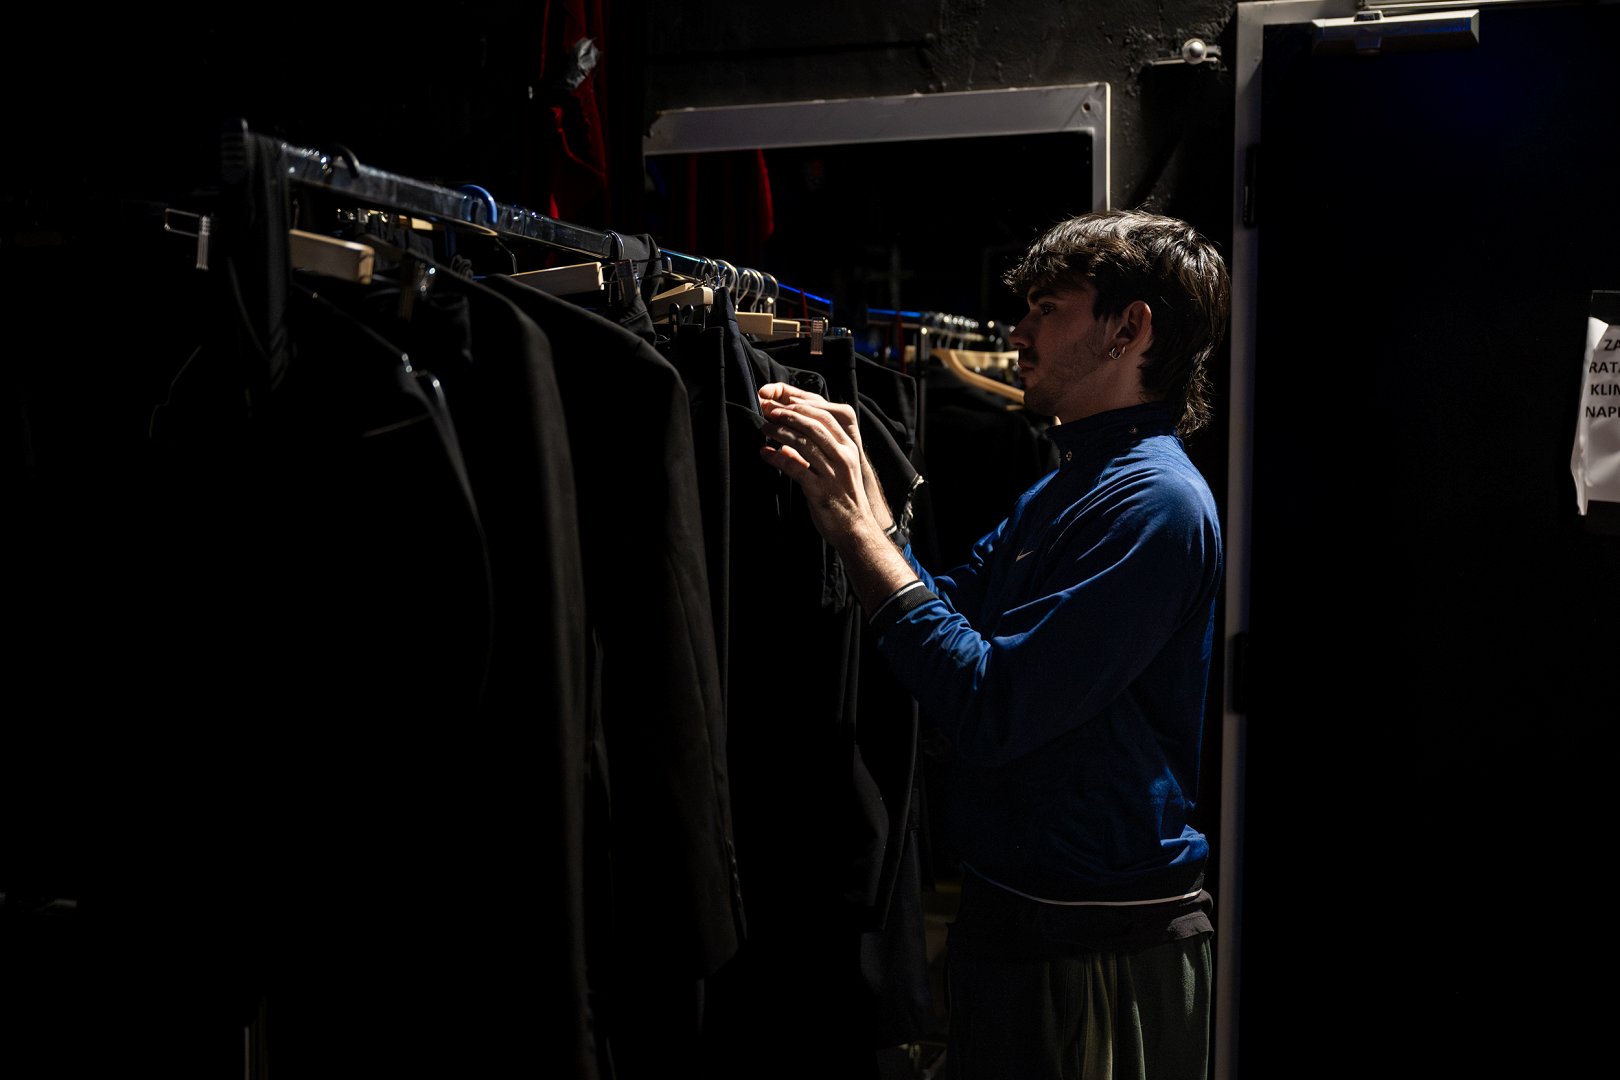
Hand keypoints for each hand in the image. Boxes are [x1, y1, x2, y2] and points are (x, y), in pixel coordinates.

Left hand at [756, 382, 919, 615]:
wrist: (855, 530)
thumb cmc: (842, 500)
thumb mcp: (832, 471)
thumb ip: (810, 455)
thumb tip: (784, 445)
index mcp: (849, 448)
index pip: (825, 416)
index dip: (801, 406)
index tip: (781, 403)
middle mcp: (843, 457)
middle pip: (814, 424)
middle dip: (788, 413)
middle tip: (767, 410)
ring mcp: (833, 473)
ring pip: (804, 442)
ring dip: (780, 432)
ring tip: (764, 427)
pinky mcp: (821, 491)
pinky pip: (796, 468)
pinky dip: (778, 458)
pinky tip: (765, 454)